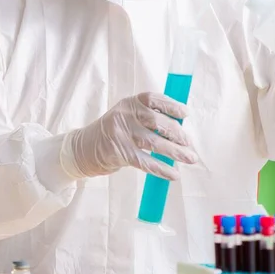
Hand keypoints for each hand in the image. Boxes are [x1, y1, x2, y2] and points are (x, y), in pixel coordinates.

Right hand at [60, 92, 197, 180]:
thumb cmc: (114, 132)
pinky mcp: (119, 153)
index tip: (185, 114)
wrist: (84, 148)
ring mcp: (120, 134)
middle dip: (177, 133)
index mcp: (129, 103)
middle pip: (156, 121)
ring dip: (175, 151)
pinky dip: (162, 169)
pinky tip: (174, 174)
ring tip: (190, 158)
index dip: (171, 105)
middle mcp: (124, 115)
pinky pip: (145, 162)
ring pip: (153, 142)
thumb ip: (148, 117)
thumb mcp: (127, 116)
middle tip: (189, 143)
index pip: (152, 99)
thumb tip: (179, 127)